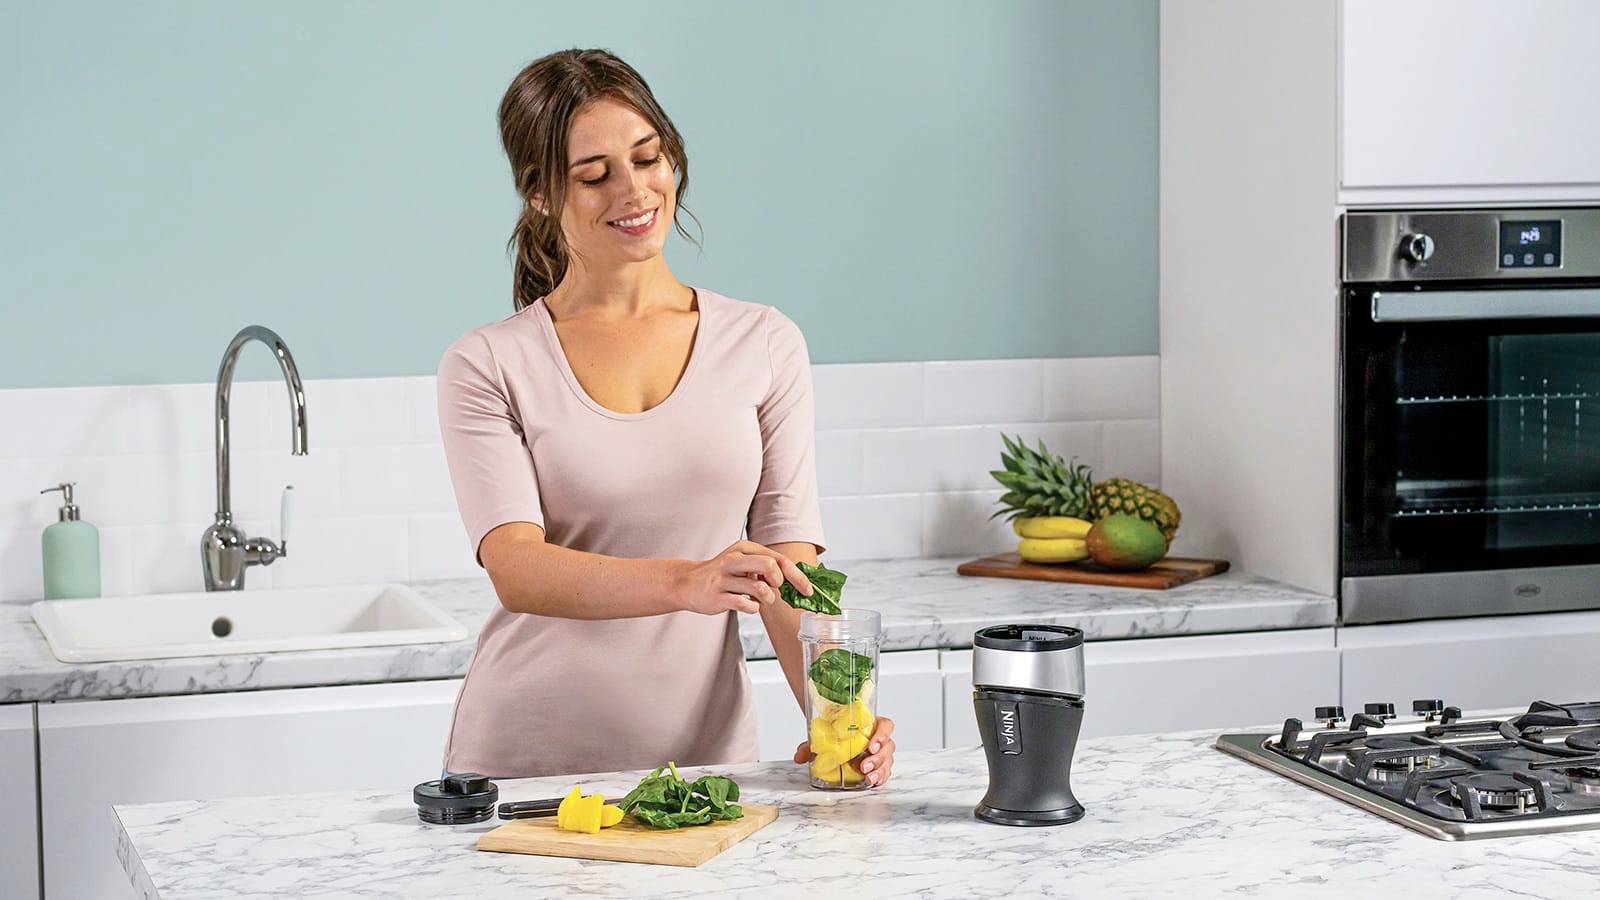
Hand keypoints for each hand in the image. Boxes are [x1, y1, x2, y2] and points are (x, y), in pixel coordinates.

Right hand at [671, 539, 812, 615]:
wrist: (687, 583)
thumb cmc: (722, 575)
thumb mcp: (743, 564)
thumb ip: (765, 569)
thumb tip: (795, 582)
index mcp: (744, 548)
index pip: (778, 559)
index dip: (797, 576)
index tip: (808, 591)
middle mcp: (734, 559)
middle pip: (770, 565)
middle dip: (781, 582)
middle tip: (776, 589)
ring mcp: (724, 578)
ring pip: (760, 588)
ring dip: (767, 598)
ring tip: (761, 599)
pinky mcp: (717, 596)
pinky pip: (745, 605)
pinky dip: (753, 608)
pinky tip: (747, 605)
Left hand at [794, 716, 896, 786]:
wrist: (833, 744)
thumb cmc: (834, 736)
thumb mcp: (823, 738)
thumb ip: (810, 746)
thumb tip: (799, 756)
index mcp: (870, 725)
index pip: (886, 726)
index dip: (882, 735)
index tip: (871, 746)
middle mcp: (878, 739)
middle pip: (889, 746)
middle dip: (878, 758)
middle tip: (864, 765)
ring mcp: (879, 754)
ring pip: (888, 761)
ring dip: (879, 770)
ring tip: (867, 776)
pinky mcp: (878, 768)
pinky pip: (885, 773)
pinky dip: (880, 778)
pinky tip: (872, 782)